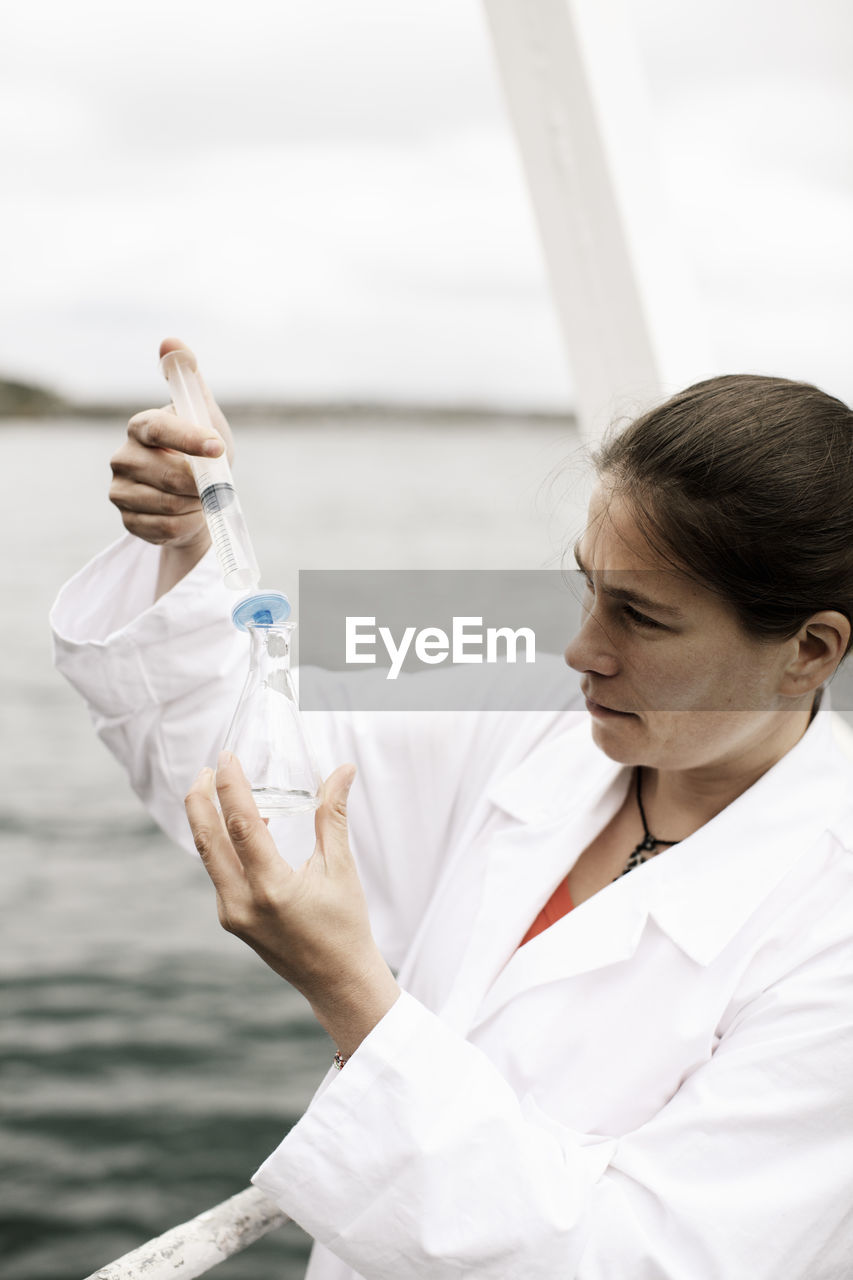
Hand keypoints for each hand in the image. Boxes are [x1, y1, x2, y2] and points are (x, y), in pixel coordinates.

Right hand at [109, 337, 234, 595]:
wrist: (201, 499)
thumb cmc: (204, 451)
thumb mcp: (206, 416)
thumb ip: (190, 381)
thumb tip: (169, 341)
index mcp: (141, 426)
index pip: (159, 429)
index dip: (189, 439)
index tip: (219, 448)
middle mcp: (122, 456)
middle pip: (167, 476)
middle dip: (202, 484)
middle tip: (217, 486)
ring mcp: (120, 490)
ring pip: (167, 505)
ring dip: (196, 506)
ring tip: (202, 499)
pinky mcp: (126, 520)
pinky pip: (162, 529)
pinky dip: (185, 525)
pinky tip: (188, 515)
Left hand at [185, 753, 399, 1058]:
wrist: (338, 982)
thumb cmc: (346, 925)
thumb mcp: (341, 867)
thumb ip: (332, 814)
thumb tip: (343, 770)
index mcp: (272, 888)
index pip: (241, 824)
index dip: (230, 786)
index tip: (227, 757)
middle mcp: (243, 902)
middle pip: (207, 839)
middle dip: (200, 798)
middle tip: (208, 767)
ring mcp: (232, 914)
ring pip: (208, 856)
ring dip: (207, 820)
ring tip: (215, 788)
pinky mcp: (231, 919)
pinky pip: (219, 872)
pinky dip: (223, 844)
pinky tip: (239, 826)